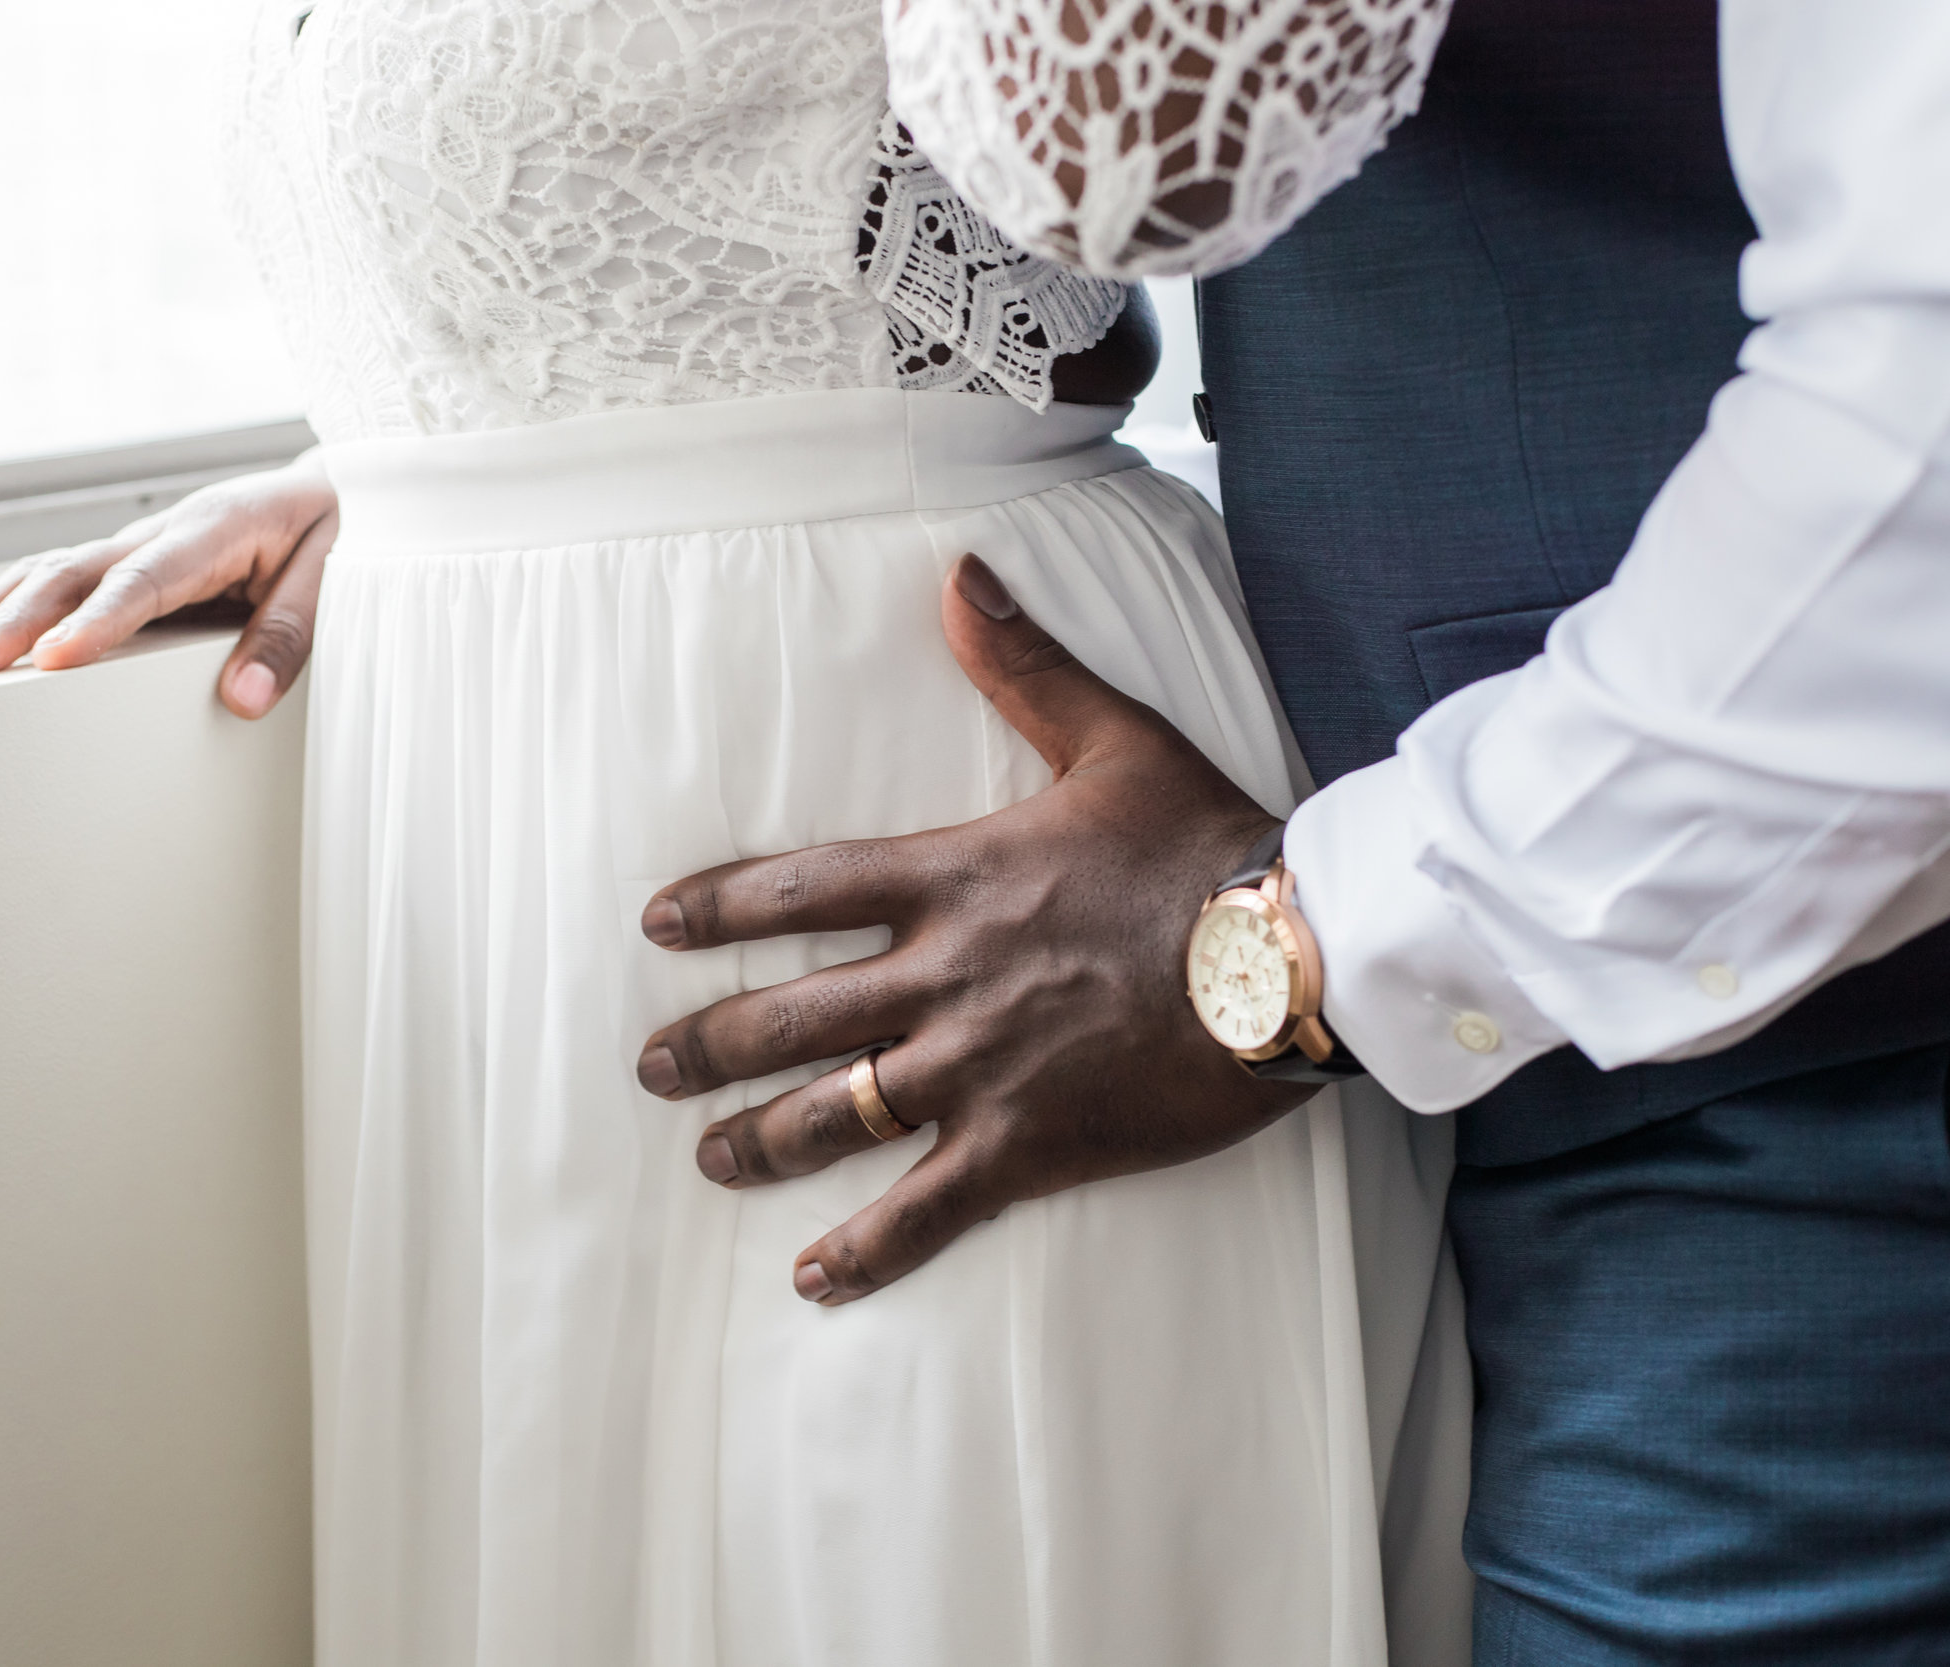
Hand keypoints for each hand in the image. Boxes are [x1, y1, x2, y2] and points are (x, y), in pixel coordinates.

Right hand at [0, 451, 338, 718]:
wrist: (331, 485)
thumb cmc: (335, 530)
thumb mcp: (335, 578)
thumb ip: (290, 636)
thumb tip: (246, 698)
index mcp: (210, 534)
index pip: (143, 582)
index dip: (96, 621)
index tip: (52, 660)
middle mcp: (156, 533)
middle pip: (68, 576)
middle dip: (8, 621)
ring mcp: (130, 544)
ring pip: (39, 576)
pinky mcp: (118, 559)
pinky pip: (44, 580)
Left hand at [635, 554, 1307, 1304]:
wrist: (1297, 956)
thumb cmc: (1209, 847)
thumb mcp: (1114, 738)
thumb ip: (1023, 665)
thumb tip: (960, 577)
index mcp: (956, 879)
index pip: (803, 890)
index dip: (719, 908)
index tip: (656, 927)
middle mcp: (945, 977)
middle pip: (792, 1017)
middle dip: (709, 1046)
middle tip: (653, 1070)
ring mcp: (979, 1068)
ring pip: (836, 1114)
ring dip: (759, 1140)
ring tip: (710, 1156)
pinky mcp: (1028, 1143)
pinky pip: (926, 1207)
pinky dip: (867, 1248)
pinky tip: (815, 1277)